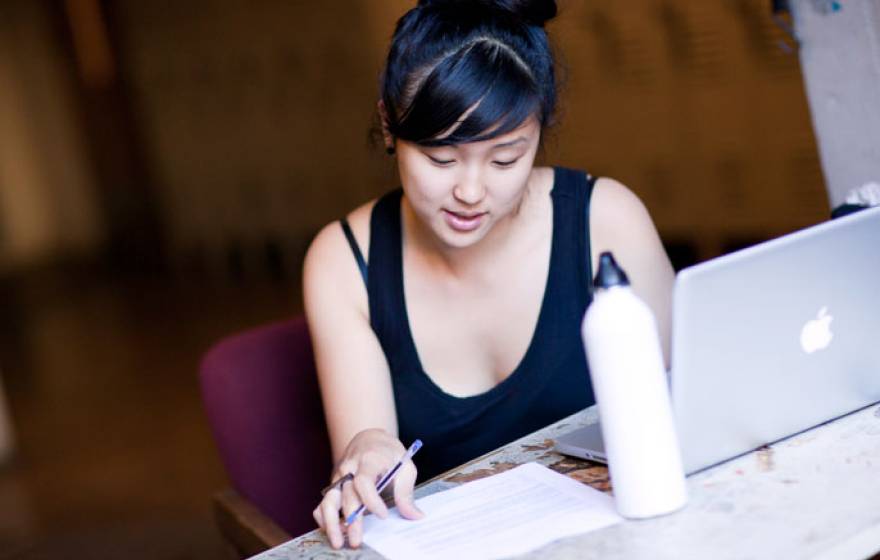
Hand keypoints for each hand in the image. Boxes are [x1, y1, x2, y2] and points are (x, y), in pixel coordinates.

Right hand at [313, 428, 423, 548]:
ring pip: (329, 500)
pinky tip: (333, 531)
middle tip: (357, 540)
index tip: (382, 515)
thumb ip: (406, 492)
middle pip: (347, 496)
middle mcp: (349, 468)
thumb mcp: (405, 466)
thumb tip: (415, 515)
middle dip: (352, 520)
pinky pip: (323, 503)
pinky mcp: (334, 486)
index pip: (364, 481)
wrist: (369, 437)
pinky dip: (324, 518)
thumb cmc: (389, 453)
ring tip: (338, 541)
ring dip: (331, 523)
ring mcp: (339, 477)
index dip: (371, 500)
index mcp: (369, 460)